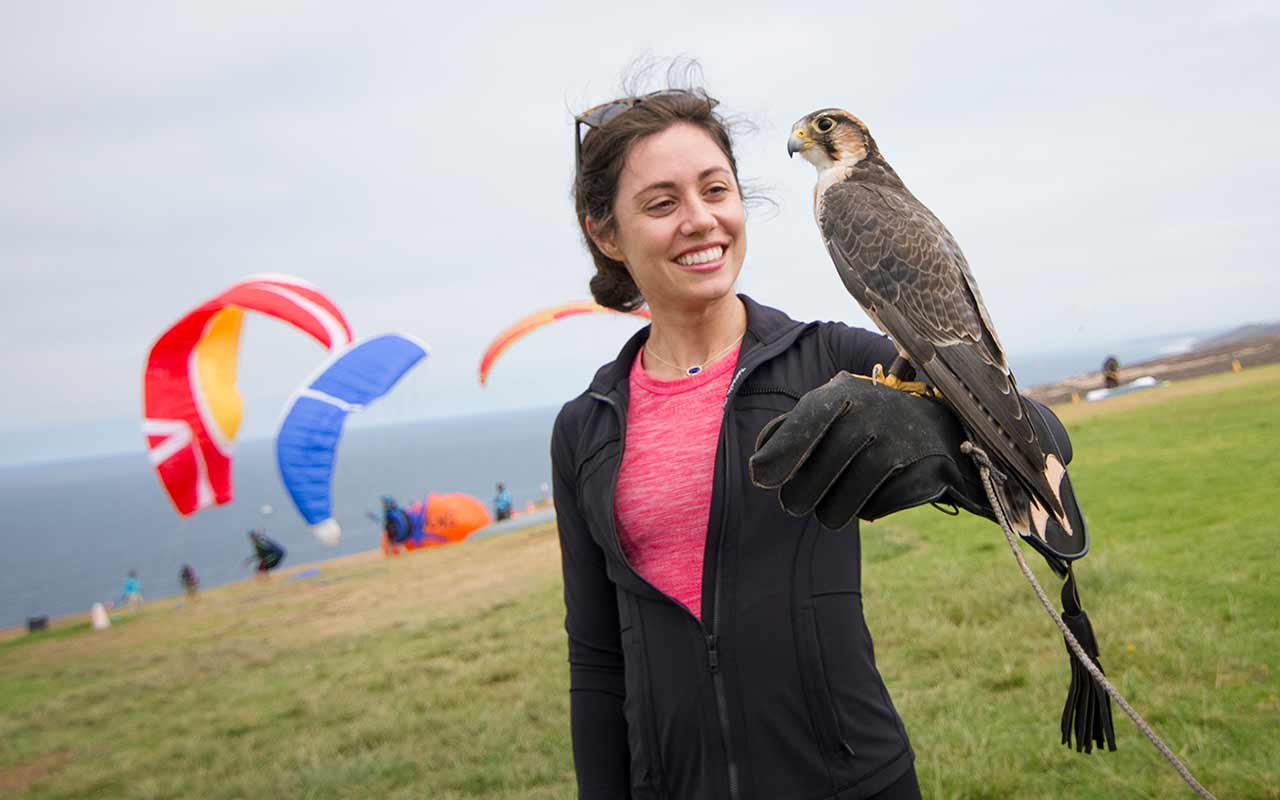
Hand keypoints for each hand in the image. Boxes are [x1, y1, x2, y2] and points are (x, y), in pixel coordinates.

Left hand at [748, 371, 986, 529]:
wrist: (944, 431)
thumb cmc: (871, 423)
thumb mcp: (834, 412)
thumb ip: (792, 429)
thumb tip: (759, 463)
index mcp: (844, 394)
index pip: (802, 426)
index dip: (778, 457)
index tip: (761, 479)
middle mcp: (872, 413)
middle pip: (816, 476)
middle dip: (800, 497)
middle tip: (796, 504)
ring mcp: (901, 443)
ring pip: (843, 502)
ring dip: (833, 511)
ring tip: (832, 508)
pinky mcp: (925, 470)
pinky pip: (877, 508)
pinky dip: (869, 509)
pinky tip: (876, 493)